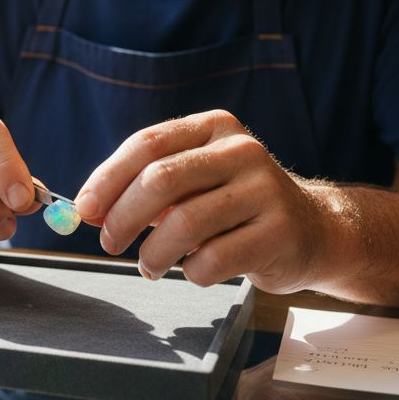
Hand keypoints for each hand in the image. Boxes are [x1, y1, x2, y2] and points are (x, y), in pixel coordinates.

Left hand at [74, 109, 341, 290]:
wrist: (314, 229)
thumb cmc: (237, 205)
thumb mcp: (196, 181)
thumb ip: (146, 187)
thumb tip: (89, 209)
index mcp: (214, 127)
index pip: (147, 144)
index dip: (107, 179)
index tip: (84, 210)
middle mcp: (242, 151)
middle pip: (161, 180)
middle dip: (122, 217)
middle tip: (109, 243)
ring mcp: (265, 190)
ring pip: (184, 224)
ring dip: (153, 253)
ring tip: (149, 264)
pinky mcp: (279, 233)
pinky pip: (213, 260)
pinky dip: (190, 271)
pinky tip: (193, 269)